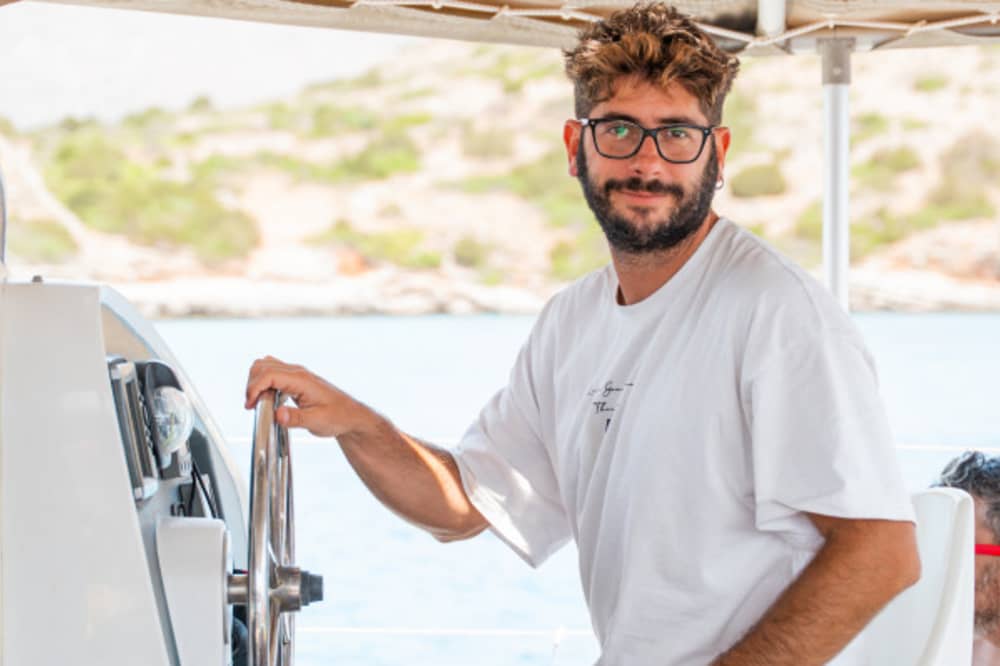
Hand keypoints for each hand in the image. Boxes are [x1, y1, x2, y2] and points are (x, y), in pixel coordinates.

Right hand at [244, 356, 364, 437]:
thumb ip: (296, 418)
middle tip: (252, 405)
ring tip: (257, 403)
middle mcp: (298, 373)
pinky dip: (263, 383)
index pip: (269, 374)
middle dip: (252, 384)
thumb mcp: (317, 421)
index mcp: (302, 380)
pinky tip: (266, 399)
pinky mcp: (296, 380)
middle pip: (263, 366)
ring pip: (266, 366)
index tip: (250, 405)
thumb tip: (278, 414)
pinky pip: (273, 373)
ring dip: (256, 382)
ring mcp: (297, 374)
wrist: (350, 416)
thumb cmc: (338, 417)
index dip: (255, 388)